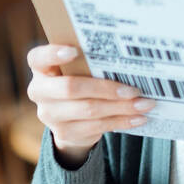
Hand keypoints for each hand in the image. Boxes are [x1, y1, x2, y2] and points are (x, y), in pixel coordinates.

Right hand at [25, 43, 155, 167]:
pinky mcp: (64, 133)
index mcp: (41, 68)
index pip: (38, 58)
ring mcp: (49, 115)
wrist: (70, 119)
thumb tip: (130, 60)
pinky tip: (138, 118)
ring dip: (121, 107)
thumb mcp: (79, 70)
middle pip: (70, 87)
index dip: (53, 54)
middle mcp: (39, 91)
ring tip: (145, 104)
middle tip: (134, 90)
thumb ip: (90, 63)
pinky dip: (121, 121)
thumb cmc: (80, 82)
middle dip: (106, 88)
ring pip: (88, 110)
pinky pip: (97, 126)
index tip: (74, 50)